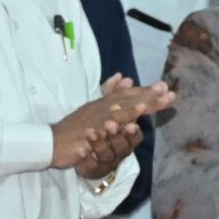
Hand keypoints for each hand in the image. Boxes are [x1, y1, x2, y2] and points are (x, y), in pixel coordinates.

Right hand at [51, 75, 174, 173]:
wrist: (51, 141)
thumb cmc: (74, 128)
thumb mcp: (92, 109)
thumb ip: (109, 94)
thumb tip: (125, 77)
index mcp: (103, 103)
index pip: (127, 95)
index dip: (146, 91)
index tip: (164, 87)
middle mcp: (102, 107)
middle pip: (128, 98)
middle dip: (149, 94)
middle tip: (167, 89)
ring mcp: (96, 118)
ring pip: (122, 108)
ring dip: (140, 102)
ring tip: (157, 97)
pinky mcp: (91, 131)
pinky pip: (108, 125)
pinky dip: (122, 119)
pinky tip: (135, 116)